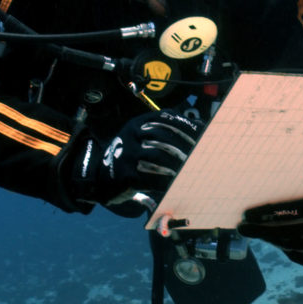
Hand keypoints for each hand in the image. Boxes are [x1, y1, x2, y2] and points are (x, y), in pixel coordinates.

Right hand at [66, 107, 205, 212]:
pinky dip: (166, 182)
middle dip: (183, 147)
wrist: (101, 178)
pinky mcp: (126, 175)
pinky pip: (151, 178)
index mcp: (137, 123)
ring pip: (158, 156)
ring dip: (177, 165)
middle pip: (163, 137)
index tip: (201, 134)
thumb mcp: (140, 137)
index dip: (185, 125)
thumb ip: (163, 131)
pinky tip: (175, 186)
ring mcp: (127, 154)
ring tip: (188, 172)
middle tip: (197, 157)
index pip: (165, 118)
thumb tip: (199, 127)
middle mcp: (131, 135)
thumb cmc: (130, 156)